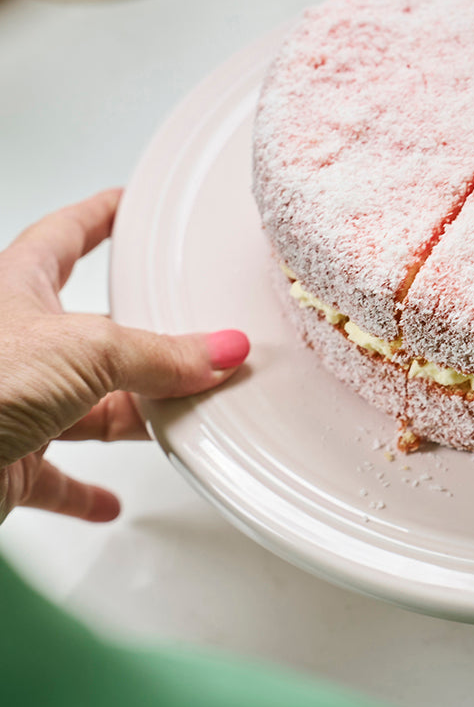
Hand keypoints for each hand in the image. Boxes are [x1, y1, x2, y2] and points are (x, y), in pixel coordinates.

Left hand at [0, 189, 249, 523]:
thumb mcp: (84, 351)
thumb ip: (160, 354)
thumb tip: (220, 350)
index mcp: (17, 288)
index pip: (65, 236)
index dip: (100, 216)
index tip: (129, 208)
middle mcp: (15, 343)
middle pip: (96, 332)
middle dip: (147, 341)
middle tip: (194, 339)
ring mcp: (13, 402)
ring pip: (88, 404)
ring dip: (135, 415)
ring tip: (182, 415)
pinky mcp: (9, 458)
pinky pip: (57, 475)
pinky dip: (86, 490)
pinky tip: (110, 499)